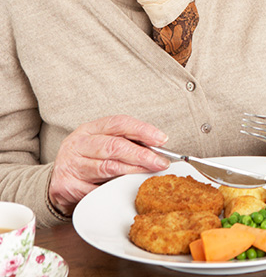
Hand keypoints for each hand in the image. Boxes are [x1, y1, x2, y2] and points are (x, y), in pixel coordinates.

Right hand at [49, 115, 169, 215]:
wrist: (55, 182)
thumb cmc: (87, 160)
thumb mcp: (101, 144)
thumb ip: (125, 143)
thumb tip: (157, 149)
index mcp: (89, 129)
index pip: (119, 123)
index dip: (142, 130)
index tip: (162, 139)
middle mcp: (78, 144)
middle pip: (114, 146)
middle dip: (141, 154)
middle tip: (160, 162)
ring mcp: (71, 164)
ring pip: (107, 167)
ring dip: (132, 171)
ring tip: (149, 173)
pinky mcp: (66, 185)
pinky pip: (96, 188)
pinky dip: (113, 189)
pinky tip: (126, 188)